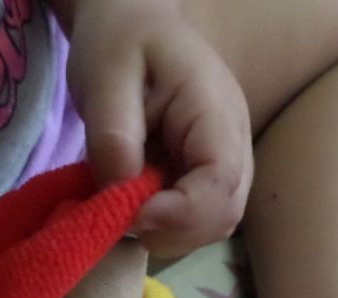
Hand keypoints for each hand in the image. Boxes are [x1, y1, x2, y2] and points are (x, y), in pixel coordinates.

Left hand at [60, 0, 252, 256]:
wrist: (133, 25)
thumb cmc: (121, 41)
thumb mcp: (105, 74)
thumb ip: (113, 132)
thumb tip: (120, 191)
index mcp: (214, 113)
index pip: (221, 183)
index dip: (180, 214)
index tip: (131, 215)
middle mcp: (232, 144)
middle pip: (223, 215)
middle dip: (171, 232)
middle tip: (117, 218)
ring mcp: (222, 163)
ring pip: (210, 226)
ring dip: (165, 233)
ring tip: (120, 208)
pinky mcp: (202, 176)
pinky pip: (194, 219)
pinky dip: (161, 226)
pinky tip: (129, 205)